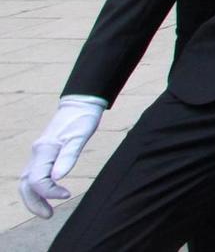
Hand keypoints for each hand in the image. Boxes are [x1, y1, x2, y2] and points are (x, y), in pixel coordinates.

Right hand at [19, 96, 104, 218]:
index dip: (49, 192)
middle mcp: (37, 153)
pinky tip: (50, 194)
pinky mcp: (43, 154)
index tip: (67, 195)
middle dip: (34, 203)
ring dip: (35, 198)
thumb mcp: (80, 136)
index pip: (37, 179)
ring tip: (48, 211)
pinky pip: (34, 175)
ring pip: (27, 181)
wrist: (80, 104)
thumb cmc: (82, 119)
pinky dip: (38, 188)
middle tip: (49, 215)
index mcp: (44, 149)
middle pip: (26, 184)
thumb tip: (58, 178)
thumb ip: (69, 156)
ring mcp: (38, 154)